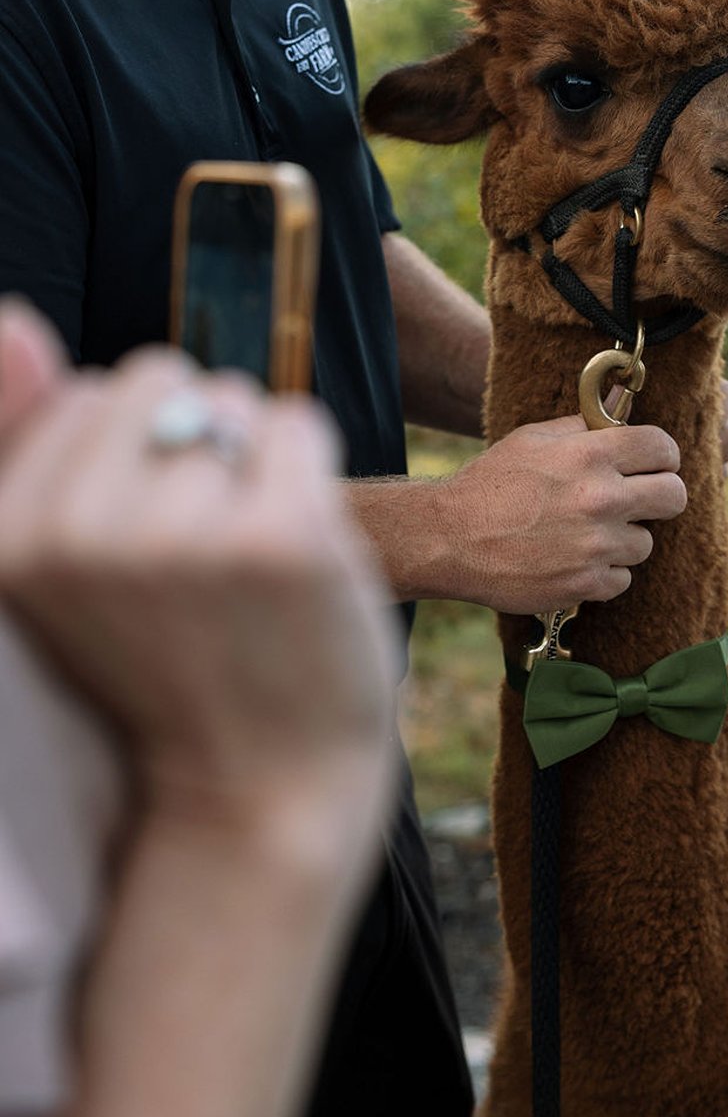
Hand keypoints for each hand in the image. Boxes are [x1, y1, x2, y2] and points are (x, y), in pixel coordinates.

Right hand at [0, 310, 398, 832]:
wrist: (255, 800)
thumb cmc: (164, 671)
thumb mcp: (62, 565)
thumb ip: (28, 444)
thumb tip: (14, 317)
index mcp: (10, 538)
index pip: (91, 395)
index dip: (133, 461)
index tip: (140, 557)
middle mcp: (78, 533)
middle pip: (161, 378)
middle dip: (191, 444)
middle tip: (199, 562)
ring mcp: (180, 536)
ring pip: (235, 403)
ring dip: (251, 469)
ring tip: (244, 576)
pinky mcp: (280, 538)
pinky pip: (299, 426)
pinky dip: (308, 480)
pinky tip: (295, 562)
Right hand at [425, 414, 686, 612]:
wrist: (450, 538)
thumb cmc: (491, 483)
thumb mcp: (534, 439)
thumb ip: (583, 427)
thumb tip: (621, 413)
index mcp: (590, 455)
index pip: (663, 448)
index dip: (662, 456)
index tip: (654, 464)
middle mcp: (600, 498)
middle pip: (674, 497)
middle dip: (660, 496)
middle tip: (638, 499)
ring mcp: (595, 545)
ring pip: (645, 543)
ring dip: (624, 539)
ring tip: (588, 533)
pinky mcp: (585, 583)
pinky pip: (622, 578)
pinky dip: (603, 573)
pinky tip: (575, 560)